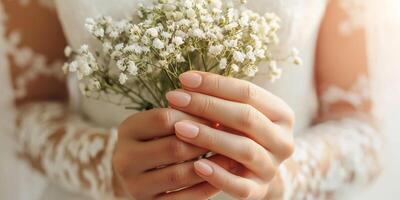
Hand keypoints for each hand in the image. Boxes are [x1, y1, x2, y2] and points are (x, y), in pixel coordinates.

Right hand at [113, 108, 239, 199]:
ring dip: (212, 166)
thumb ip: (182, 114)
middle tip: (232, 138)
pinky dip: (205, 188)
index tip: (219, 116)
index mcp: (127, 130)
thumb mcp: (160, 123)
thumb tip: (219, 108)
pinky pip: (182, 199)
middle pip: (173, 147)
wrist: (138, 171)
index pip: (164, 118)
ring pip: (180, 175)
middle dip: (206, 142)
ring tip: (234, 157)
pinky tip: (223, 178)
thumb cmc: (157, 139)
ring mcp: (134, 185)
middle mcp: (124, 158)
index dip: (195, 116)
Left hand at [166, 71, 294, 198]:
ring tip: (180, 128)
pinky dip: (219, 176)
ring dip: (210, 137)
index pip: (248, 92)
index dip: (215, 84)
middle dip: (207, 106)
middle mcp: (283, 141)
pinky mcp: (259, 190)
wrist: (255, 171)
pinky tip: (197, 165)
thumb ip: (220, 99)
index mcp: (282, 114)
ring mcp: (272, 167)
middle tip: (175, 99)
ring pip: (244, 150)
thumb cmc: (241, 133)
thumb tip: (186, 83)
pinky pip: (240, 186)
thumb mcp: (237, 113)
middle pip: (246, 118)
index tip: (184, 79)